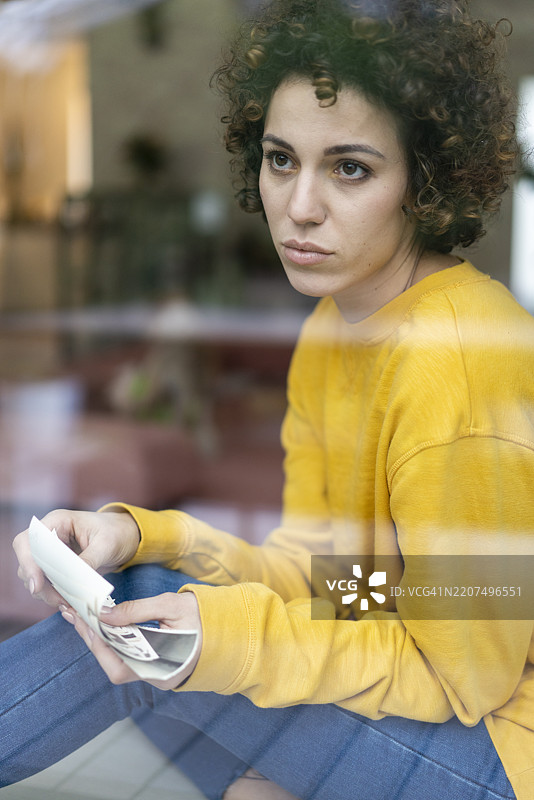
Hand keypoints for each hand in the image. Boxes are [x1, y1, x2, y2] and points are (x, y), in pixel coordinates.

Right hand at [13, 508, 140, 607]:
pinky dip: (54, 594)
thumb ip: (89, 560)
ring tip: (66, 602)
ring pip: (34, 576)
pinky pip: (46, 583)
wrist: (127, 537)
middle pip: (28, 561)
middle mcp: (49, 535)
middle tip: (58, 599)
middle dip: (38, 583)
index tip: (37, 585)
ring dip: (46, 592)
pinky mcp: (57, 567)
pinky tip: (68, 601)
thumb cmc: (117, 532)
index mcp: (57, 521)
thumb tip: (72, 580)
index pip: (27, 540)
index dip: (28, 562)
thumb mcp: (107, 544)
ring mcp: (51, 552)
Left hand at [63, 591, 201, 689]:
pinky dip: (115, 642)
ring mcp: (158, 675)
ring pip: (120, 663)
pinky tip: (107, 625)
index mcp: (163, 668)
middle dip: (94, 640)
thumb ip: (137, 610)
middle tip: (77, 615)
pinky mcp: (158, 667)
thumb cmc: (205, 616)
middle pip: (114, 666)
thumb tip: (104, 615)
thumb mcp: (171, 605)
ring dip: (102, 641)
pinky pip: (130, 658)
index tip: (83, 619)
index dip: (97, 642)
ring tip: (87, 618)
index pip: (118, 662)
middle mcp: (158, 678)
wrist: (232, 627)